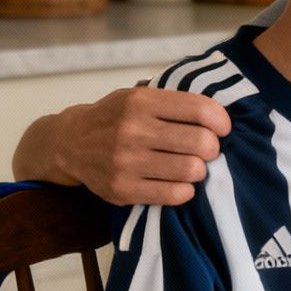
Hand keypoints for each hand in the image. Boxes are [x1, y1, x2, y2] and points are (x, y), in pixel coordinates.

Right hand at [53, 86, 229, 205]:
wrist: (69, 143)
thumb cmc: (114, 118)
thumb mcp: (136, 96)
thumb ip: (172, 101)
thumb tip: (220, 112)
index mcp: (140, 102)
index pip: (200, 110)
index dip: (221, 121)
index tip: (222, 128)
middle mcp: (132, 130)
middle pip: (201, 142)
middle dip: (213, 148)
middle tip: (206, 150)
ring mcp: (126, 162)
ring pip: (191, 170)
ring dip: (199, 170)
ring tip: (191, 165)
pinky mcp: (122, 190)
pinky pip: (175, 195)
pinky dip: (185, 190)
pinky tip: (178, 183)